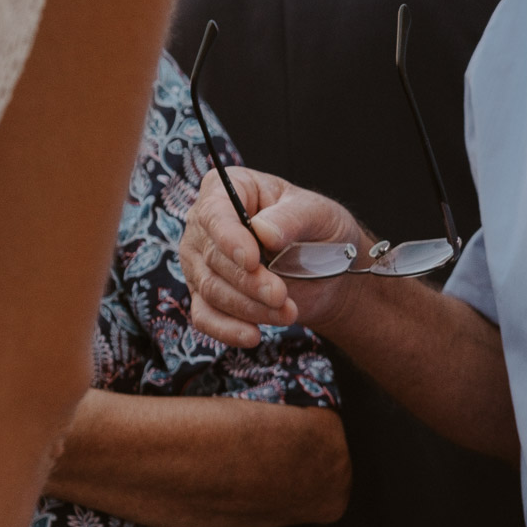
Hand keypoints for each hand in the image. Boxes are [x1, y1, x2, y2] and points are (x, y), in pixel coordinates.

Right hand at [179, 166, 368, 347]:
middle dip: (249, 282)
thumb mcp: (319, 215)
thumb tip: (263, 232)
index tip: (252, 260)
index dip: (229, 239)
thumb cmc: (319, 229)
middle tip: (281, 295)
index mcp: (229, 189)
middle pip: (213, 258)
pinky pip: (204, 317)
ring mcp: (200, 262)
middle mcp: (206, 225)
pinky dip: (226, 330)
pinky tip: (252, 336)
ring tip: (287, 313)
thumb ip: (292, 218)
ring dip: (250, 307)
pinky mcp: (206, 296)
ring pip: (211, 289)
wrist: (326, 267)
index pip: (215, 213)